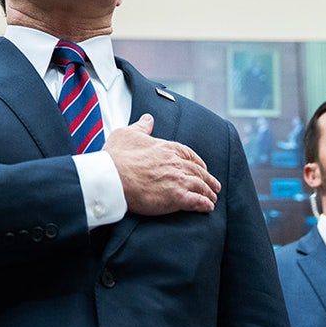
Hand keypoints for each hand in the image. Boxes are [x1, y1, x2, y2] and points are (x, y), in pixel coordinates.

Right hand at [103, 114, 220, 215]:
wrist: (111, 178)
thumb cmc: (116, 157)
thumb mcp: (127, 134)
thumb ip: (141, 127)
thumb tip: (148, 119)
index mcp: (166, 148)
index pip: (189, 154)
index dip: (198, 162)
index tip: (202, 168)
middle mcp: (176, 163)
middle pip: (198, 171)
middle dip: (208, 179)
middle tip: (214, 185)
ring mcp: (177, 180)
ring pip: (200, 186)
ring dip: (208, 192)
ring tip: (213, 198)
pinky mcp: (175, 197)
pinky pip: (196, 201)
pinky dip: (204, 204)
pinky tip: (208, 208)